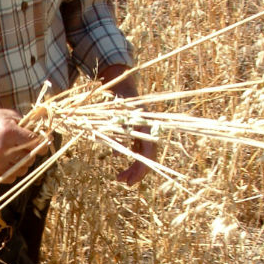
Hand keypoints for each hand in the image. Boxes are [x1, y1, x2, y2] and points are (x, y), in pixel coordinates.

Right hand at [0, 107, 42, 179]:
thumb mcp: (7, 115)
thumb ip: (25, 124)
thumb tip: (42, 134)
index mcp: (8, 132)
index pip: (34, 142)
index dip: (42, 143)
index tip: (44, 143)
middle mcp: (3, 149)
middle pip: (29, 157)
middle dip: (31, 152)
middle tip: (26, 148)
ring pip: (22, 169)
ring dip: (23, 164)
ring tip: (17, 156)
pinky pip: (10, 178)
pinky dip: (13, 172)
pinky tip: (9, 164)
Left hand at [98, 64, 157, 186]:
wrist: (121, 81)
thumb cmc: (117, 96)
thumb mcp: (115, 114)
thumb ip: (117, 132)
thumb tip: (118, 154)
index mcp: (146, 125)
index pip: (148, 153)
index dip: (141, 169)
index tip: (129, 181)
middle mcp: (148, 129)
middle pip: (146, 157)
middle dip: (136, 172)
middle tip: (122, 182)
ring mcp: (143, 130)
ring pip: (142, 154)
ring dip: (132, 167)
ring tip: (119, 178)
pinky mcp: (138, 130)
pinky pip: (137, 148)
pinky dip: (129, 157)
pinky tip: (119, 164)